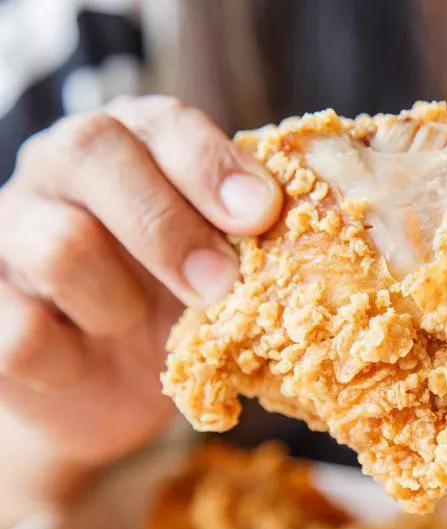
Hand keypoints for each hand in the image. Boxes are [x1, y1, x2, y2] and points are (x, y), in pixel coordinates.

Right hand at [0, 97, 281, 513]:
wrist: (108, 382)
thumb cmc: (176, 303)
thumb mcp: (220, 262)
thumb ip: (247, 236)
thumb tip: (311, 232)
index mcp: (131, 143)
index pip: (162, 122)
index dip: (211, 165)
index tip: (261, 214)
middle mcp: (61, 169)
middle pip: (92, 153)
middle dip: (168, 228)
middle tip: (219, 286)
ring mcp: (9, 230)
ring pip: (57, 243)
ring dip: (117, 301)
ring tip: (132, 325)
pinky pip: (19, 330)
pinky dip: (70, 358)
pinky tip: (87, 361)